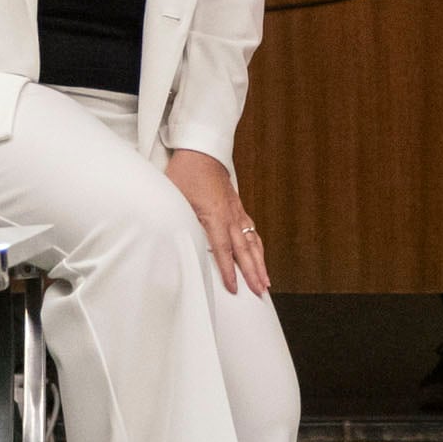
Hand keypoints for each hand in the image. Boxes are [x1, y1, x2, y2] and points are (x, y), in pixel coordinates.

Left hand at [164, 147, 270, 296]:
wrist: (200, 149)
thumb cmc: (185, 173)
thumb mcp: (176, 198)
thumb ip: (180, 221)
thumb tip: (178, 242)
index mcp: (215, 215)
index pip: (224, 250)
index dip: (230, 271)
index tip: (235, 289)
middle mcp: (230, 215)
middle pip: (244, 250)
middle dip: (254, 273)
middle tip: (261, 292)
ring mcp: (236, 211)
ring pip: (252, 241)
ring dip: (260, 262)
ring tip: (266, 281)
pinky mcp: (237, 206)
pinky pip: (251, 230)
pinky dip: (257, 245)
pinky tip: (260, 254)